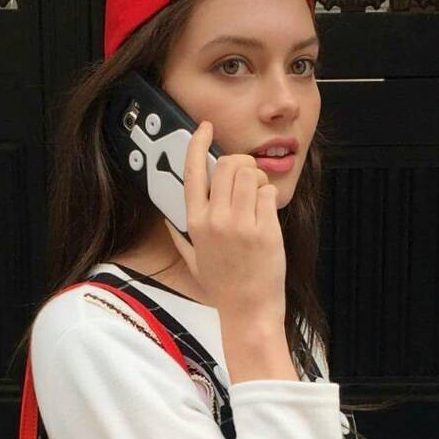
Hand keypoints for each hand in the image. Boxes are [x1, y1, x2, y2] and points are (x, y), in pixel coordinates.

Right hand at [165, 119, 286, 324]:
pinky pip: (269, 193)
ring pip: (251, 173)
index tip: (204, 128)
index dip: (198, 143)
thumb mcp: (193, 261)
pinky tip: (266, 216)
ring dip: (257, 179)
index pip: (192, 171)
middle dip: (240, 164)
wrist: (248, 310)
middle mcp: (216, 219)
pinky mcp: (265, 229)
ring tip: (257, 199)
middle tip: (246, 181)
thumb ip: (180, 237)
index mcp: (195, 223)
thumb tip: (168, 222)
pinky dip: (270, 199)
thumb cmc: (223, 287)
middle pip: (228, 164)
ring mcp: (241, 223)